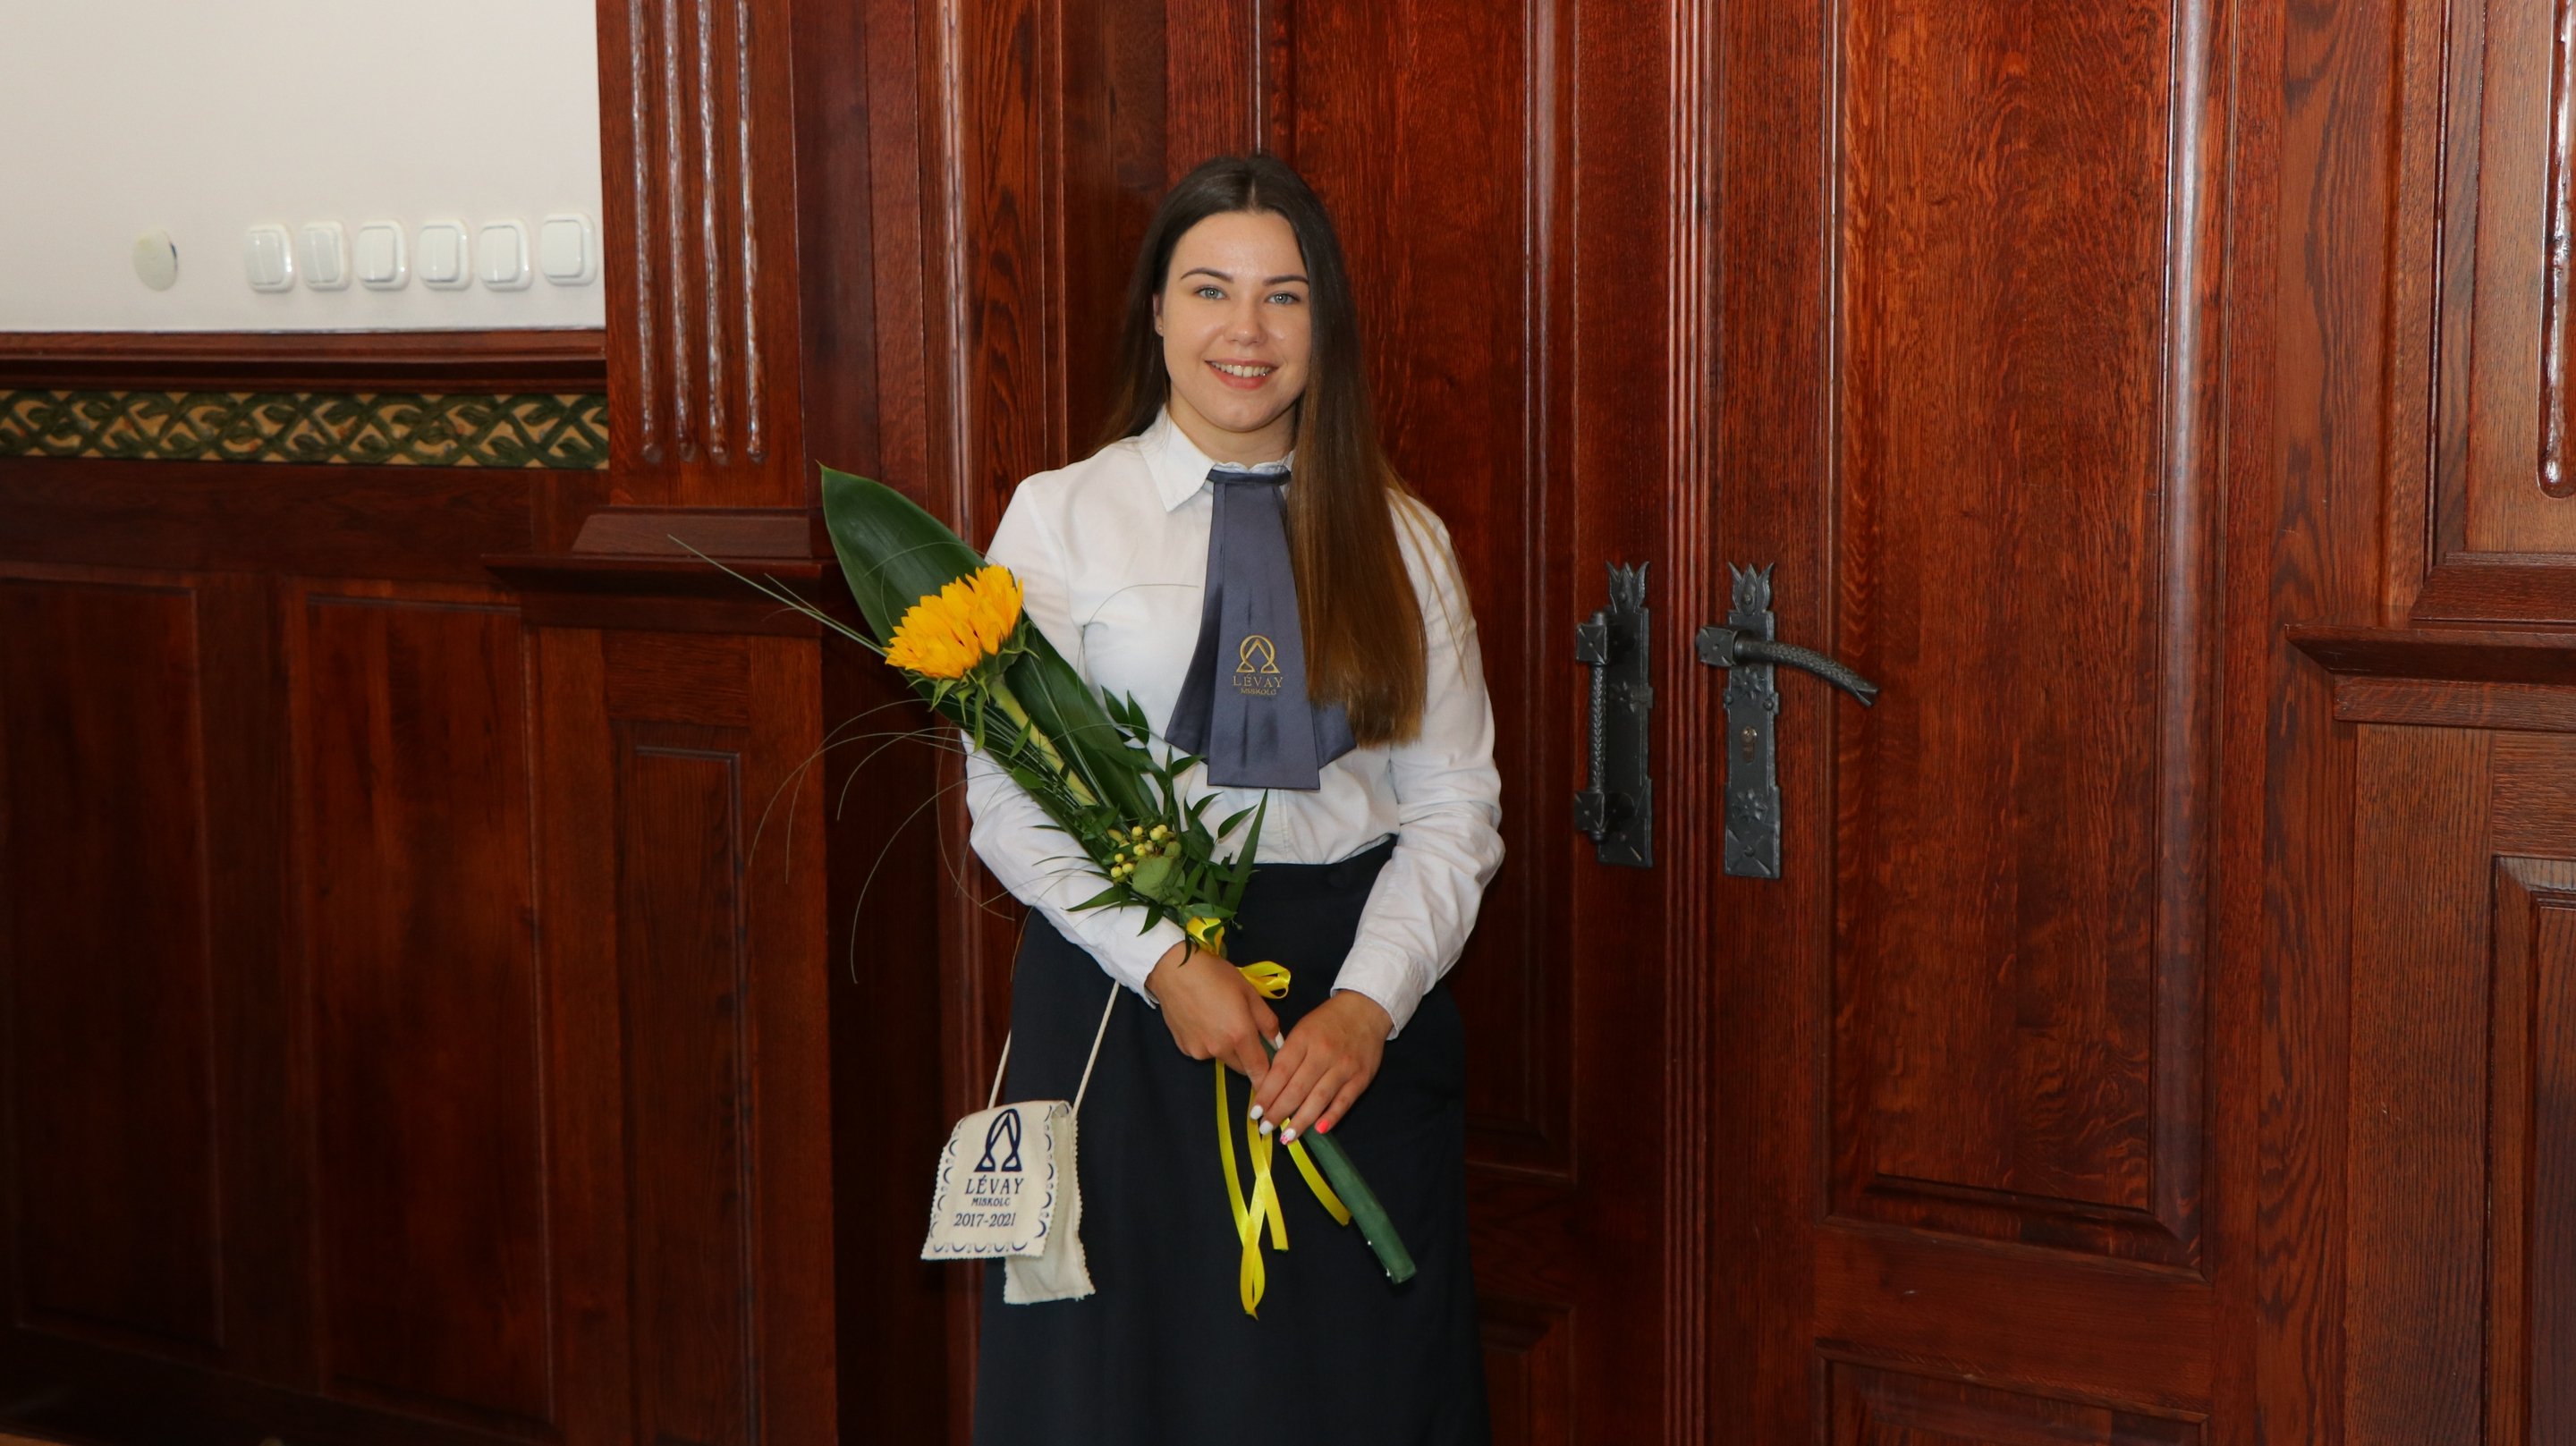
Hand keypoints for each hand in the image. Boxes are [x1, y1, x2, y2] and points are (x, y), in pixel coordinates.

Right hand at [1144, 939, 1280, 1084]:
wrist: (1173, 970)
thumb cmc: (1215, 975)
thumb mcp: (1249, 992)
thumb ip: (1267, 1020)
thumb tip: (1276, 1040)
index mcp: (1239, 1035)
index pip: (1259, 1070)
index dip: (1268, 1078)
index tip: (1274, 1078)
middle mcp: (1219, 1049)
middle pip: (1241, 1067)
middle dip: (1248, 1058)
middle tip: (1246, 1034)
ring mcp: (1199, 1051)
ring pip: (1222, 1058)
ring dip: (1227, 1049)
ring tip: (1219, 1021)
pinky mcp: (1184, 1048)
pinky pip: (1204, 1052)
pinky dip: (1208, 1043)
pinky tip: (1202, 1021)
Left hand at [1253, 991, 1389, 1139]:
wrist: (1365, 1010)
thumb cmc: (1327, 1021)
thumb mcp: (1302, 1029)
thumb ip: (1288, 1055)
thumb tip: (1269, 1087)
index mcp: (1303, 1038)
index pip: (1281, 1071)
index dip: (1266, 1094)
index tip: (1255, 1113)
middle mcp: (1323, 1053)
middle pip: (1297, 1088)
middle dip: (1279, 1112)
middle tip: (1265, 1128)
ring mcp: (1344, 1066)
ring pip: (1319, 1098)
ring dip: (1301, 1121)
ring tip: (1286, 1137)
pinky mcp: (1361, 1078)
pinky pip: (1344, 1101)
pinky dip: (1331, 1117)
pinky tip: (1318, 1130)